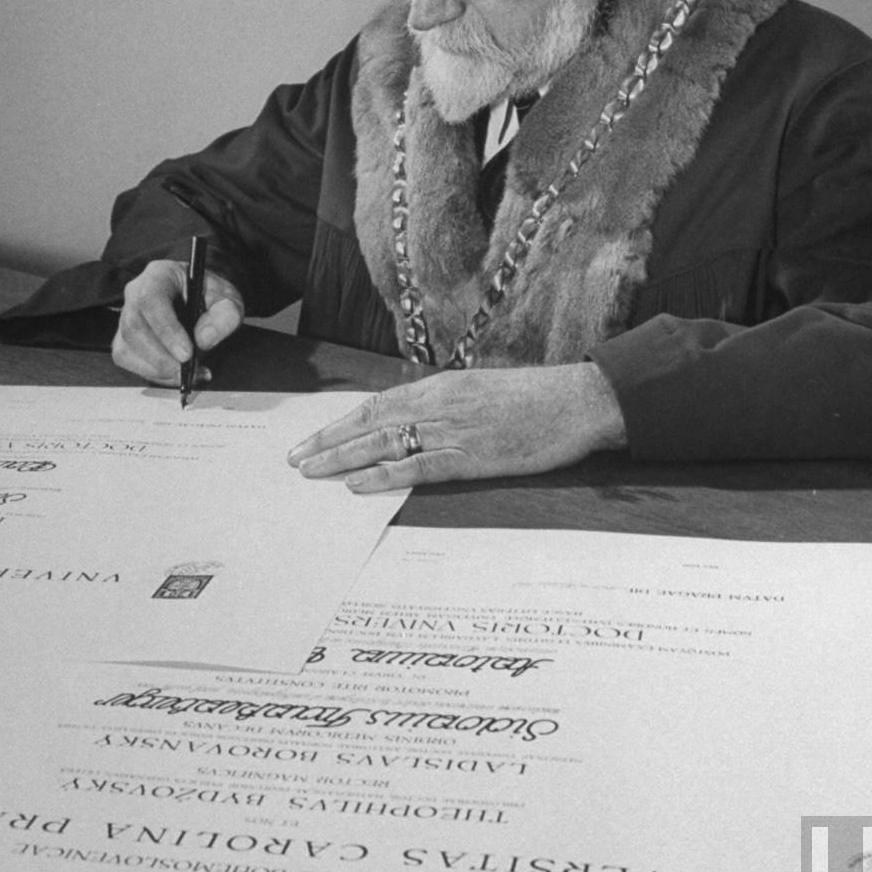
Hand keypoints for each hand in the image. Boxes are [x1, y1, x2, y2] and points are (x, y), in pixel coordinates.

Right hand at [111, 259, 243, 384]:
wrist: (201, 301)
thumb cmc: (211, 296)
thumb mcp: (228, 299)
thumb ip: (225, 315)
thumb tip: (203, 339)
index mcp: (159, 275)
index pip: (151, 300)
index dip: (166, 329)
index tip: (186, 353)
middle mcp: (135, 293)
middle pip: (134, 328)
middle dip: (161, 356)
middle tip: (188, 369)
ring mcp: (126, 317)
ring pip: (127, 348)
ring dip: (158, 369)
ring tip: (189, 373)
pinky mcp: (124, 339)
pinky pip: (129, 361)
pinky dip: (154, 374)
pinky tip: (178, 374)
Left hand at [287, 363, 626, 491]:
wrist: (577, 400)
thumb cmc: (535, 400)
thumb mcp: (482, 393)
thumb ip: (447, 406)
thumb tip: (417, 422)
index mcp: (440, 386)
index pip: (377, 403)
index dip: (341, 422)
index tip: (313, 437)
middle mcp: (438, 403)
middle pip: (370, 421)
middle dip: (328, 441)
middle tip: (294, 459)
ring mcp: (453, 429)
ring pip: (384, 442)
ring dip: (343, 458)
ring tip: (311, 472)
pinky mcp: (471, 455)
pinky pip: (417, 466)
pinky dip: (384, 475)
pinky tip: (357, 485)